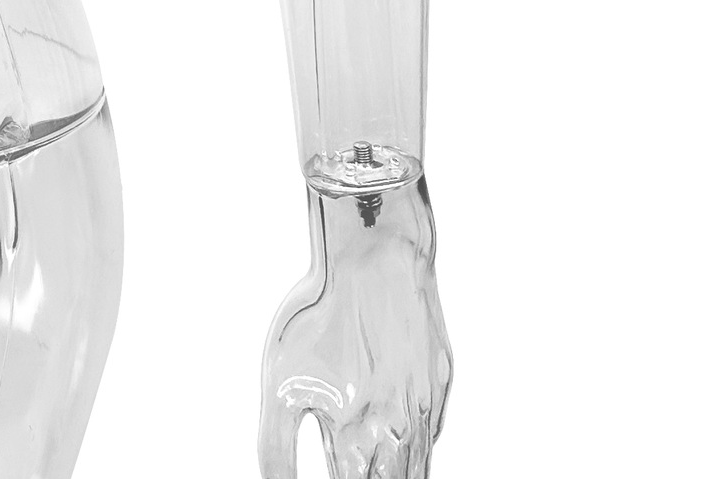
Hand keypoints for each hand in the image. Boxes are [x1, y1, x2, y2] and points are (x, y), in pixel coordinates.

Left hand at [259, 172, 452, 477]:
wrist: (375, 258)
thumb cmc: (321, 313)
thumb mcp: (280, 380)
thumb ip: (276, 447)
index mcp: (357, 437)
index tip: (335, 474)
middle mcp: (399, 431)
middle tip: (352, 464)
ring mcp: (427, 408)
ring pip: (416, 467)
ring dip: (394, 472)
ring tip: (371, 464)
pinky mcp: (440, 384)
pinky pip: (430, 431)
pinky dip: (413, 445)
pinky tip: (396, 440)